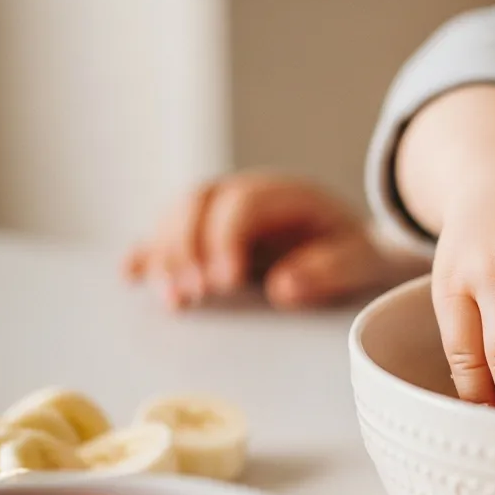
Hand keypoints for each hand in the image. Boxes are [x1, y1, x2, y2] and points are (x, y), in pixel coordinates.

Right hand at [125, 173, 427, 309]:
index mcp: (285, 193)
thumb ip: (331, 270)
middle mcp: (246, 194)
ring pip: (176, 216)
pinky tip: (132, 275)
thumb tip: (282, 287)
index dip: (225, 240)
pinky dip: (149, 254)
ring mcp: (222, 211)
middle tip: (194, 296)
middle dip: (187, 248)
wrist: (357, 250)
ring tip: (176, 302)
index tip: (226, 283)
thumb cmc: (359, 254)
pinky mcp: (207, 234)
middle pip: (198, 202)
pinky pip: (168, 235)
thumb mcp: (362, 260)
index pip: (240, 204)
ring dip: (166, 256)